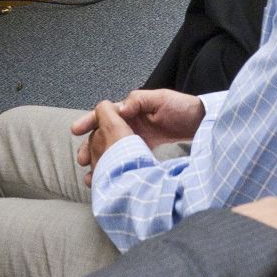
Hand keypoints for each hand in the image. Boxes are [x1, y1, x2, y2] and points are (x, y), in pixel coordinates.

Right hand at [71, 89, 205, 176]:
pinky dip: (117, 166)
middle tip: (82, 159)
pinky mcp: (143, 148)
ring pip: (111, 147)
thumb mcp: (161, 98)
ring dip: (100, 159)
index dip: (89, 121)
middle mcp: (129, 121)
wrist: (200, 121)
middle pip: (103, 133)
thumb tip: (121, 107)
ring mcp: (135, 135)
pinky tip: (110, 177)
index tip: (76, 130)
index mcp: (130, 108)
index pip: (104, 113)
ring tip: (91, 175)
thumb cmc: (182, 106)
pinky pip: (125, 157)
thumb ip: (140, 101)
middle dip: (90, 145)